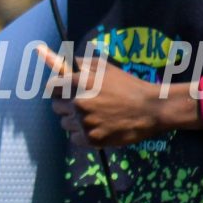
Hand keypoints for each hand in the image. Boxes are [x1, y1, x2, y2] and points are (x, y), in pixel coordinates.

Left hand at [36, 45, 199, 148]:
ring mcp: (85, 122)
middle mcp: (79, 102)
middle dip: (65, 103)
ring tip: (93, 115)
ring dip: (74, 120)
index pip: (51, 87)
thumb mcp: (106, 67)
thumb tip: (62, 63)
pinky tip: (97, 127)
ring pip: (65, 123)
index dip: (56, 88)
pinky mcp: (91, 139)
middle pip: (55, 106)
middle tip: (81, 103)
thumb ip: (81, 64)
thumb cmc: (128, 85)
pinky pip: (74, 137)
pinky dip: (82, 134)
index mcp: (80, 83)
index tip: (61, 90)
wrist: (151, 109)